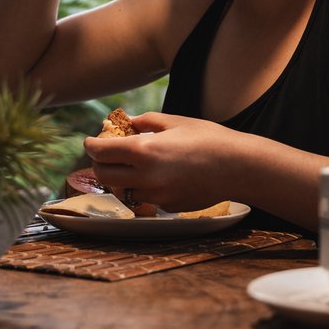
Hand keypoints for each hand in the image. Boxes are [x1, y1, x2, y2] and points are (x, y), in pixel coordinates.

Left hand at [84, 111, 235, 210]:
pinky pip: (144, 198)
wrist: (238, 166)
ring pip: (122, 190)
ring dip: (120, 178)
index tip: (91, 141)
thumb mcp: (175, 122)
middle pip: (104, 175)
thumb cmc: (209, 138)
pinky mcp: (167, 206)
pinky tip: (157, 176)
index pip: (100, 152)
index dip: (91, 145)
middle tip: (107, 154)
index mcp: (144, 150)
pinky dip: (142, 188)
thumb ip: (145, 122)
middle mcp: (145, 177)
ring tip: (131, 165)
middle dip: (100, 163)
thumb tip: (125, 121)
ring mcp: (156, 195)